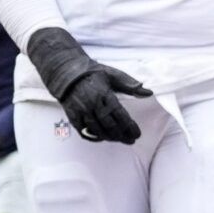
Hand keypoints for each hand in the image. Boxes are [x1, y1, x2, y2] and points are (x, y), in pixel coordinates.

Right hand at [25, 27, 150, 143]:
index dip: (129, 126)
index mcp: (104, 93)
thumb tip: (148, 92)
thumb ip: (130, 84)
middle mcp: (92, 103)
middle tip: (131, 140)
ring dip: (109, 137)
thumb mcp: (112, 74)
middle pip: (109, 125)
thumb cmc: (91, 72)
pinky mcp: (71, 114)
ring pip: (97, 129)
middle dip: (122, 135)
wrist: (65, 71)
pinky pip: (82, 130)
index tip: (137, 134)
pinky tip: (101, 138)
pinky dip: (92, 137)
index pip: (120, 114)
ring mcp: (80, 110)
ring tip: (119, 140)